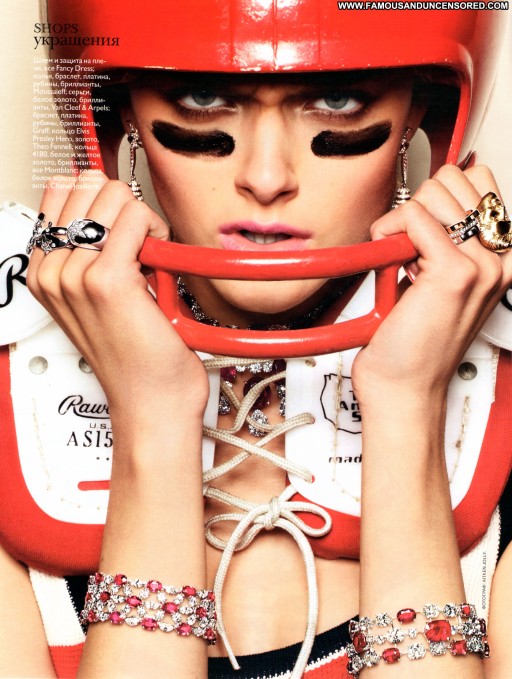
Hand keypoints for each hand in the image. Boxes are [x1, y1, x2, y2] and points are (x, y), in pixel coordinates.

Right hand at [27, 171, 208, 417]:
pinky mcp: (106, 280)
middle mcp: (52, 271)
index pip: (62, 190)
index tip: (121, 226)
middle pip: (89, 186)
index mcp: (43, 272)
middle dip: (125, 209)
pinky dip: (157, 233)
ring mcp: (74, 275)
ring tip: (149, 262)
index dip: (103, 200)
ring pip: (115, 196)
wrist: (150, 401)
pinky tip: (158, 265)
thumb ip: (95, 253)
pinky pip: (136, 217)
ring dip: (143, 222)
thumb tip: (114, 202)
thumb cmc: (135, 355)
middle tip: (141, 249)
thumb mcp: (101, 299)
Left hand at [352, 165, 511, 404]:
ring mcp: (481, 264)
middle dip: (420, 205)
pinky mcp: (454, 272)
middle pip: (456, 179)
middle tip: (409, 250)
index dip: (437, 197)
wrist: (404, 388)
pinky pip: (411, 217)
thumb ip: (439, 243)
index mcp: (498, 258)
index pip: (479, 181)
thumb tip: (423, 204)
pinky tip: (390, 264)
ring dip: (403, 221)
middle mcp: (498, 258)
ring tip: (402, 262)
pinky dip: (387, 233)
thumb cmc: (413, 345)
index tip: (420, 230)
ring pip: (434, 193)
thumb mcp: (434, 284)